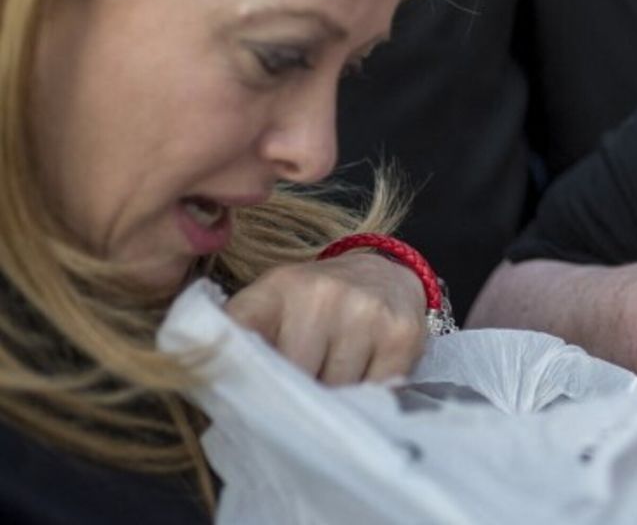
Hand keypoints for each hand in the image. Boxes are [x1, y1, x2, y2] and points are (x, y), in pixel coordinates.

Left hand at [225, 251, 426, 383]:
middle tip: (297, 391)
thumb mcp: (272, 305)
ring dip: (332, 397)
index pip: (238, 337)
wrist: (385, 274)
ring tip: (333, 378)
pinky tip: (364, 373)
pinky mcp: (401, 334)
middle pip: (292, 377)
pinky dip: (366, 394)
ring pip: (335, 389)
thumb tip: (199, 383)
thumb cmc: (316, 303)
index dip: (231, 374)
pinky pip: (374, 391)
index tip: (231, 397)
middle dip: (293, 394)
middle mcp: (322, 294)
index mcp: (277, 287)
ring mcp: (365, 312)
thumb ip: (238, 339)